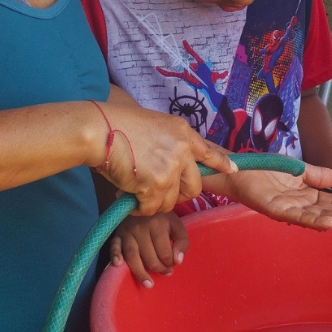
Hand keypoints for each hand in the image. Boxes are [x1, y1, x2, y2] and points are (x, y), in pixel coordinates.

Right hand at [91, 93, 236, 216]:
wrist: (99, 130)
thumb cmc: (116, 124)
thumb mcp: (154, 124)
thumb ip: (169, 142)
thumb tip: (173, 161)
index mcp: (182, 131)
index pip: (208, 151)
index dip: (221, 163)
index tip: (233, 170)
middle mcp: (181, 149)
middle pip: (194, 186)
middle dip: (178, 195)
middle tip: (159, 193)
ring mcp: (170, 167)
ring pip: (171, 201)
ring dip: (154, 202)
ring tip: (136, 190)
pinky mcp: (156, 184)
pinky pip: (152, 207)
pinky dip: (140, 207)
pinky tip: (129, 196)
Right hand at [107, 212, 188, 288]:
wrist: (141, 202)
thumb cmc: (161, 217)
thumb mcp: (176, 225)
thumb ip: (182, 242)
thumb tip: (178, 261)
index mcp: (158, 224)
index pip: (164, 252)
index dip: (170, 263)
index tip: (172, 266)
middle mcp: (141, 228)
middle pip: (149, 256)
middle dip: (158, 269)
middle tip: (165, 273)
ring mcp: (127, 231)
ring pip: (132, 255)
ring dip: (139, 272)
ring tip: (148, 284)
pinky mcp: (117, 234)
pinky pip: (114, 246)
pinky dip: (115, 255)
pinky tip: (118, 265)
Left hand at [204, 161, 331, 229]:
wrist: (239, 169)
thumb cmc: (265, 169)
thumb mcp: (297, 170)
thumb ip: (315, 175)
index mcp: (307, 196)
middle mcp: (301, 205)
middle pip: (330, 212)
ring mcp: (289, 209)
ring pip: (318, 217)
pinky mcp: (276, 210)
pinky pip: (298, 217)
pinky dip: (314, 220)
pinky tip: (330, 223)